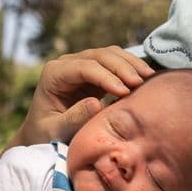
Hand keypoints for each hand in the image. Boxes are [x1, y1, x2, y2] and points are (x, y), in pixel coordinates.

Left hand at [11, 46, 154, 146]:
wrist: (42, 134)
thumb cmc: (45, 135)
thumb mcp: (55, 131)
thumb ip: (73, 119)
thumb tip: (96, 103)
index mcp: (54, 74)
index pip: (84, 67)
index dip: (106, 77)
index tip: (125, 91)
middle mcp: (67, 64)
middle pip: (100, 56)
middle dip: (123, 67)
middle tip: (142, 82)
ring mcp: (81, 65)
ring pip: (111, 55)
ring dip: (131, 64)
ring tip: (149, 78)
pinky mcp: (93, 73)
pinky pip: (116, 64)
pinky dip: (131, 69)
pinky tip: (147, 79)